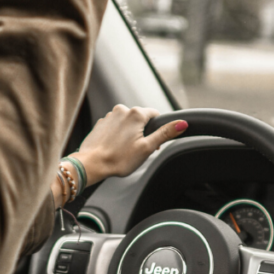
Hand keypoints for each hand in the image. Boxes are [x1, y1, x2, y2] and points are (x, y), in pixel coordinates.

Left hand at [71, 105, 185, 186]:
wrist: (91, 164)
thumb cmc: (119, 159)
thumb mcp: (147, 147)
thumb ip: (165, 133)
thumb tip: (182, 123)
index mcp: (136, 114)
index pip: (155, 115)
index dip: (157, 130)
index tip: (152, 144)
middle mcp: (122, 110)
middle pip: (141, 119)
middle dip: (143, 132)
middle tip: (138, 150)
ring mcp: (109, 116)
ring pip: (127, 123)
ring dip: (130, 134)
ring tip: (124, 151)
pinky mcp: (101, 123)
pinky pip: (115, 127)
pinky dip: (117, 135)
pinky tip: (114, 148)